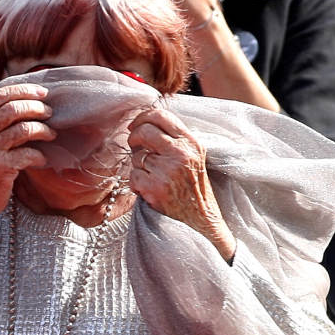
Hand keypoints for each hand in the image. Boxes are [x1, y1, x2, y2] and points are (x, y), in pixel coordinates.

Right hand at [0, 83, 56, 280]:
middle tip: (49, 113)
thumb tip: (25, 104)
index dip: (23, 90)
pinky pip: (28, 154)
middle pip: (14, 108)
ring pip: (24, 129)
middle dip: (37, 107)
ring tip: (50, 134)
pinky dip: (40, 155)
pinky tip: (41, 159)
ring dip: (43, 129)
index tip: (41, 93)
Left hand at [128, 104, 235, 261]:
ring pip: (136, 156)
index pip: (161, 115)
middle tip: (135, 147)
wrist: (202, 219)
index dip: (142, 118)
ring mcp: (168, 170)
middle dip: (134, 138)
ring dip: (138, 167)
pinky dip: (136, 184)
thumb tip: (143, 123)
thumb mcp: (192, 157)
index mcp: (191, 142)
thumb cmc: (193, 187)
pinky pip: (133, 176)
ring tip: (153, 177)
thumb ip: (173, 139)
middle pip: (144, 131)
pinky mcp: (156, 188)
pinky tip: (149, 190)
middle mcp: (181, 153)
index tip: (135, 126)